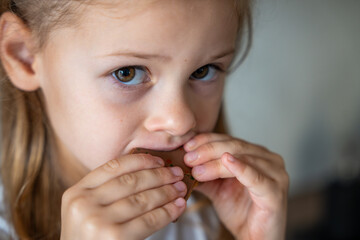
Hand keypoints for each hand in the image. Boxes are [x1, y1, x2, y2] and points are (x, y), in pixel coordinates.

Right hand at [60, 154, 186, 239]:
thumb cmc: (90, 238)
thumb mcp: (86, 210)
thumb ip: (106, 191)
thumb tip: (149, 171)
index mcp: (76, 192)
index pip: (114, 166)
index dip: (141, 161)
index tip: (159, 161)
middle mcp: (84, 204)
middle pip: (131, 181)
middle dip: (159, 175)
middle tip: (176, 173)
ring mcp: (98, 222)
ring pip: (143, 199)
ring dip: (167, 192)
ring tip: (180, 189)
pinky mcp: (115, 238)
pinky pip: (149, 220)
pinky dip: (167, 211)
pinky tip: (178, 206)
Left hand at [184, 133, 288, 239]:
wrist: (254, 239)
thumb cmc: (240, 212)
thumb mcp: (217, 188)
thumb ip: (204, 173)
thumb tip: (182, 161)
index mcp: (256, 154)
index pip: (229, 140)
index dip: (207, 140)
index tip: (187, 146)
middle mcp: (269, 159)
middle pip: (235, 147)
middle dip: (209, 150)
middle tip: (189, 158)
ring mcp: (276, 174)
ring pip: (243, 159)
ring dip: (216, 163)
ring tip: (197, 169)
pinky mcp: (275, 191)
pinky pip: (256, 177)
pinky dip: (241, 168)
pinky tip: (227, 161)